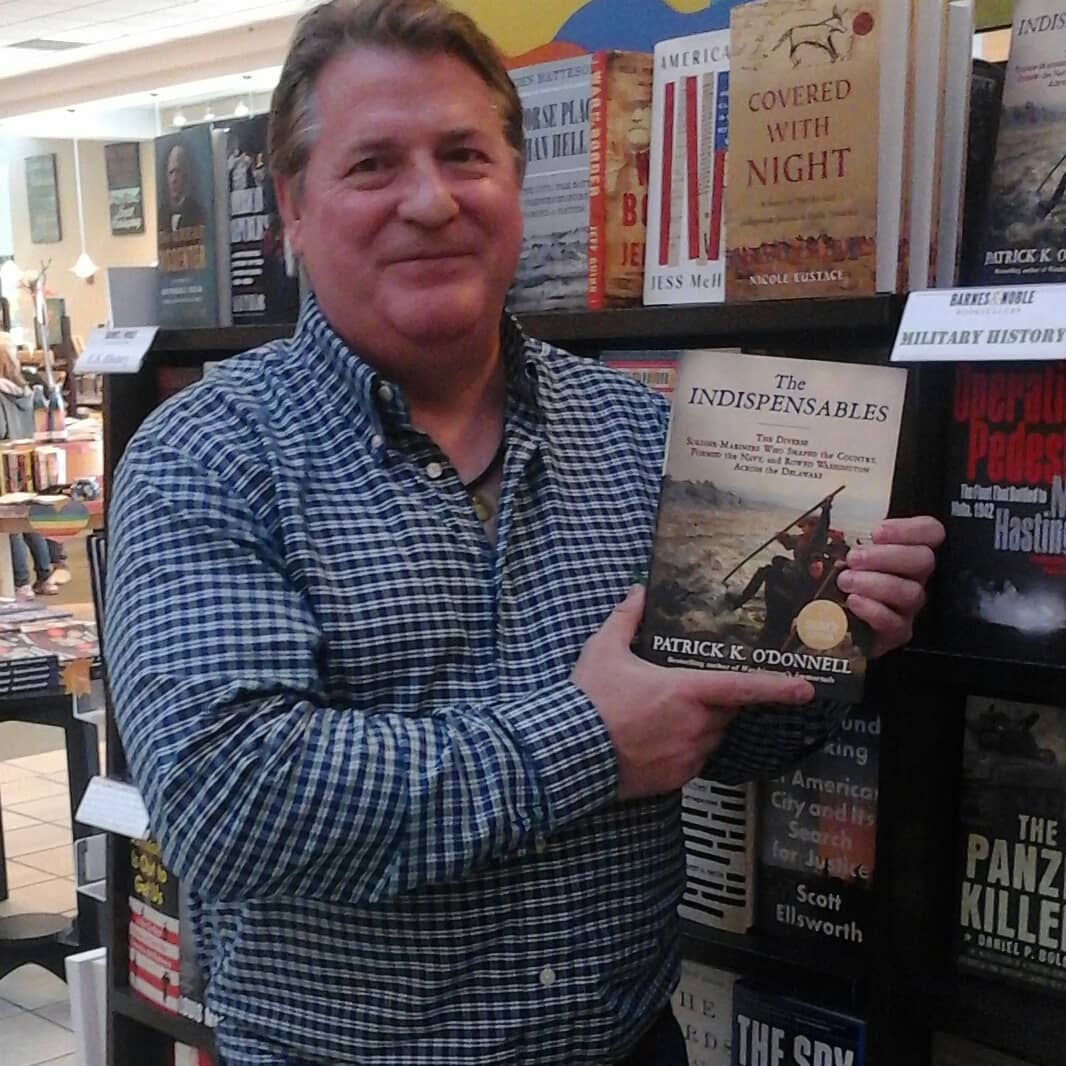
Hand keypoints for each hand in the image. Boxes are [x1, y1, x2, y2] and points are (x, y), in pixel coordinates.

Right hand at [571, 586, 814, 800]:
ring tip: (658, 717)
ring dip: (697, 725)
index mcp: (685, 691)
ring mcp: (687, 756)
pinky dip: (683, 748)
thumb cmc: (589, 700)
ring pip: (710, 736)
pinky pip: (694, 760)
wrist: (569, 751)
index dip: (777, 687)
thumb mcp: (604, 649)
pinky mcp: (677, 779)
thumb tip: (637, 591)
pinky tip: (654, 740)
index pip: (742, 688)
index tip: (805, 687)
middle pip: (724, 711)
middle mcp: (695, 726)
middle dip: (711, 700)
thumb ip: (626, 618)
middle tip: (680, 692)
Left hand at [838, 516, 944, 658]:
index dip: (910, 529)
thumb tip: (828, 526)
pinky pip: (895, 622)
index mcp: (907, 552)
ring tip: (845, 581)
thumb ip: (848, 539)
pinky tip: (853, 601)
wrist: (833, 625)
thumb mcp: (842, 553)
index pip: (931, 532)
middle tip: (853, 558)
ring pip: (911, 592)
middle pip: (924, 560)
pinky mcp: (897, 632)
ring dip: (875, 583)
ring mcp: (908, 606)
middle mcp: (914, 578)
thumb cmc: (840, 582)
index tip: (877, 532)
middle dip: (887, 555)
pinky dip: (873, 610)